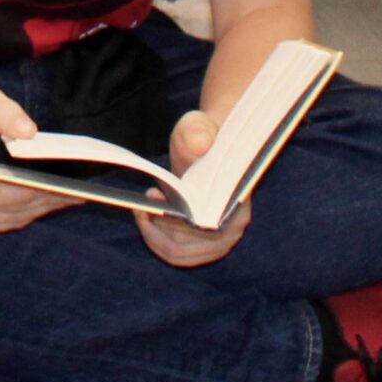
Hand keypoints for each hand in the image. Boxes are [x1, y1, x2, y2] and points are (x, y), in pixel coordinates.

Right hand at [0, 85, 63, 233]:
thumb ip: (4, 111)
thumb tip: (31, 133)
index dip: (23, 192)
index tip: (56, 185)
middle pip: (2, 208)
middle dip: (40, 201)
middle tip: (74, 193)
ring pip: (5, 219)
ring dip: (37, 211)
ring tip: (66, 198)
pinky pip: (0, 222)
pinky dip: (24, 214)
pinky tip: (44, 202)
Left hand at [136, 108, 251, 266]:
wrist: (209, 145)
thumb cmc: (202, 137)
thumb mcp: (196, 128)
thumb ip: (196, 132)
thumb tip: (199, 142)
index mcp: (236, 207)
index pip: (200, 234)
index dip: (170, 221)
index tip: (153, 193)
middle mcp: (232, 229)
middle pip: (184, 248)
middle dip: (156, 225)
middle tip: (146, 198)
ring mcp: (220, 240)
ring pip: (178, 254)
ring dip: (154, 232)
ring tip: (145, 207)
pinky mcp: (207, 243)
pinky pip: (178, 254)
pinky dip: (158, 238)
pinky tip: (150, 215)